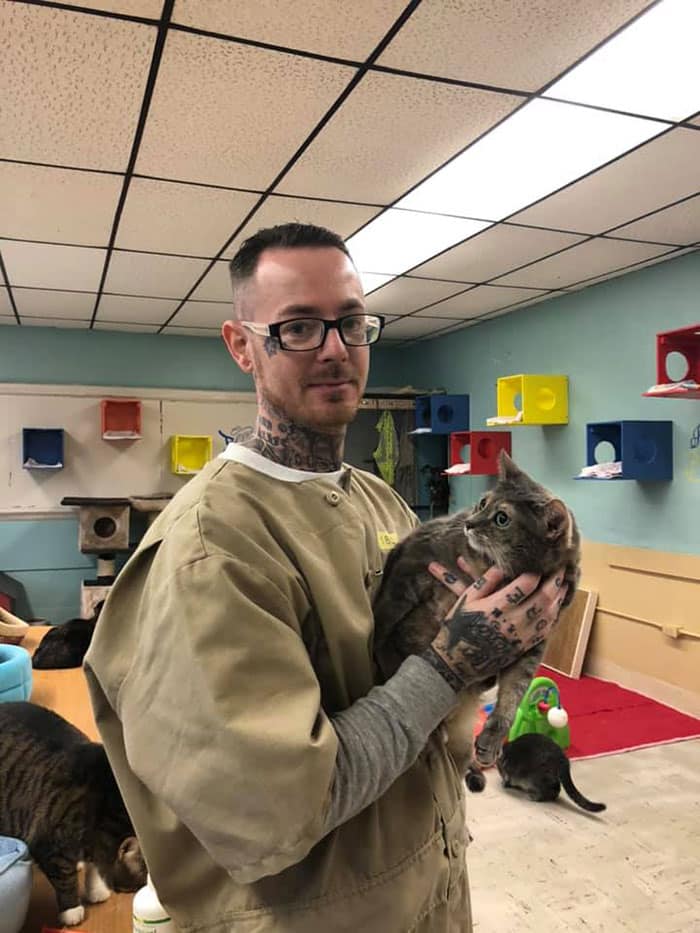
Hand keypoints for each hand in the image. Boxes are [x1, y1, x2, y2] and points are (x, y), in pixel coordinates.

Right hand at [422, 563, 567, 690]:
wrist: (458, 662)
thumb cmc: (459, 627)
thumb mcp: (466, 599)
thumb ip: (485, 581)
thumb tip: (501, 566)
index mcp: (498, 606)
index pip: (526, 584)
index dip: (536, 572)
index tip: (540, 563)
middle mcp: (514, 620)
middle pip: (544, 597)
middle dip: (554, 581)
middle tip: (560, 569)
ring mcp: (522, 635)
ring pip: (549, 614)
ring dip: (559, 598)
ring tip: (563, 585)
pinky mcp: (524, 646)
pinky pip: (546, 630)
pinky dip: (554, 616)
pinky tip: (555, 608)